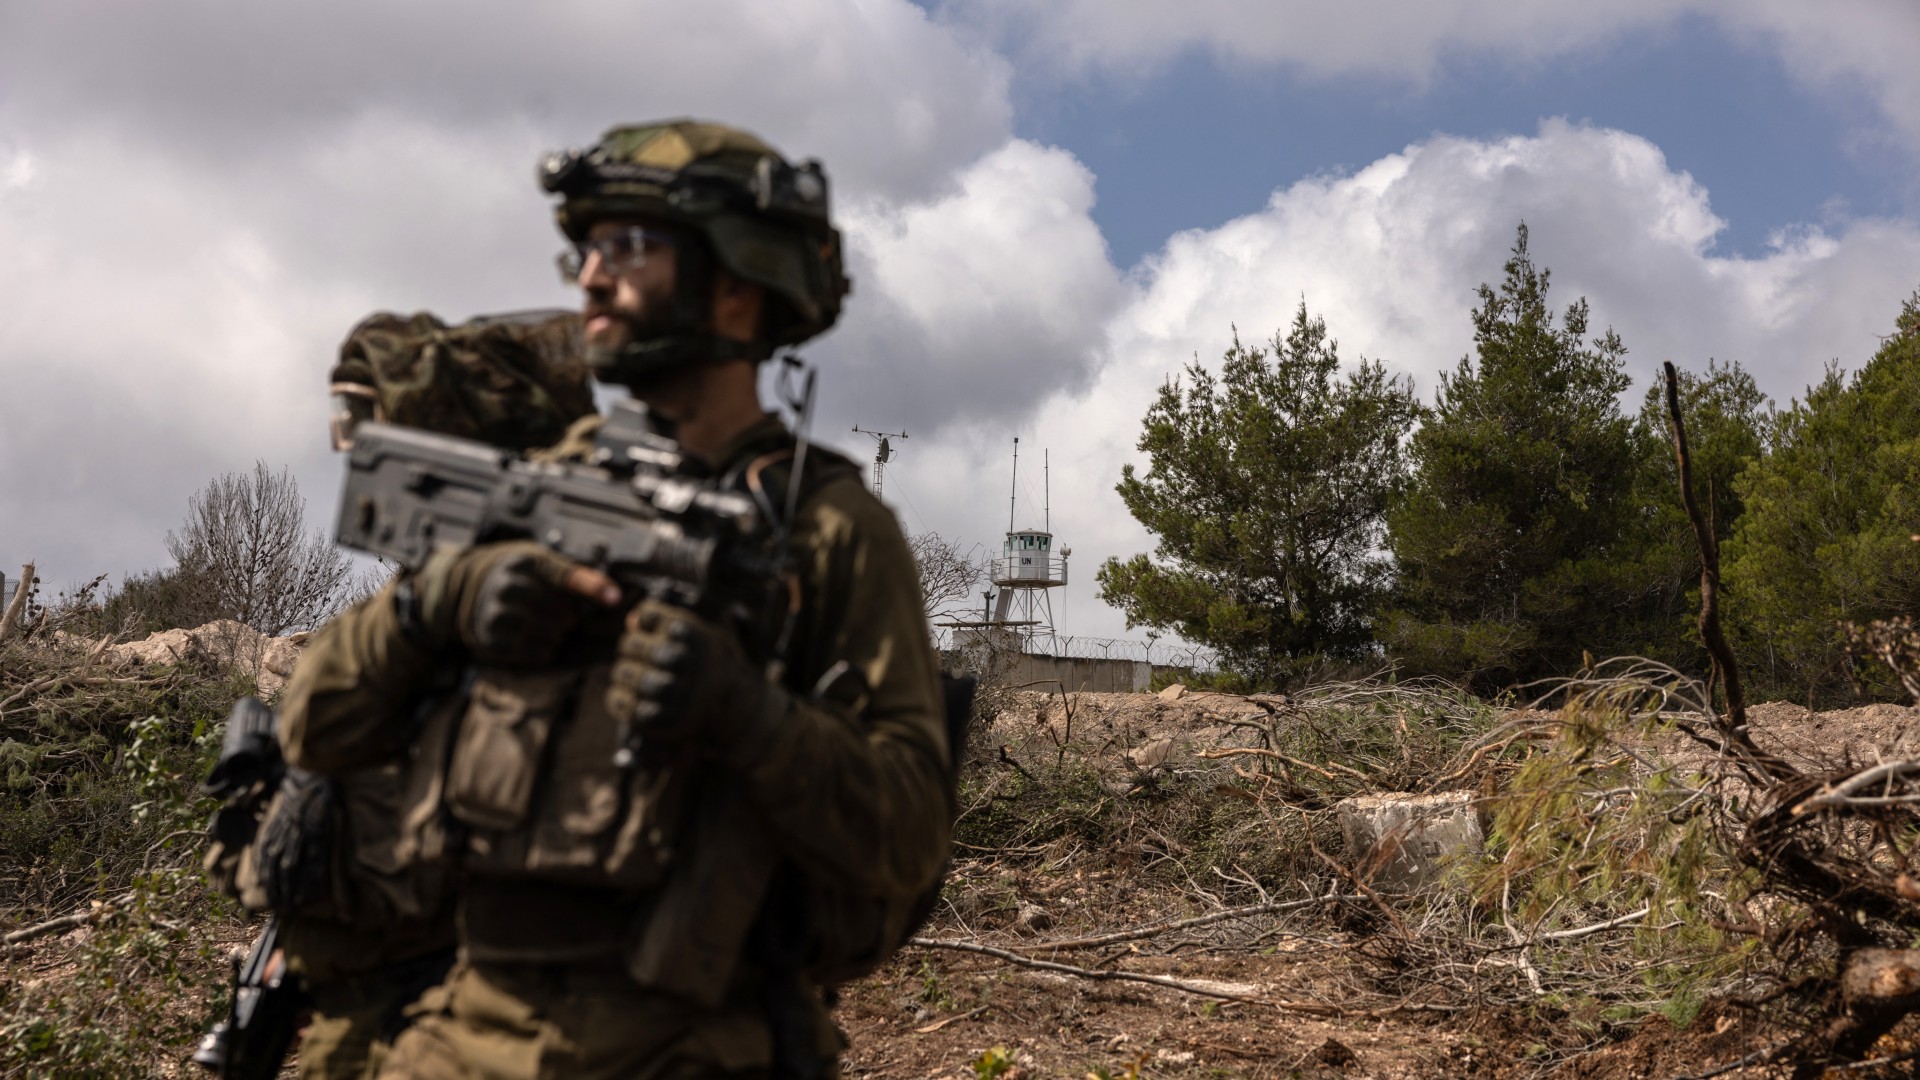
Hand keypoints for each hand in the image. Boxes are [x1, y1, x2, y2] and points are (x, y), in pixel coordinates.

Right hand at [412, 540, 620, 665]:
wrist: (465, 589)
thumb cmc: (515, 575)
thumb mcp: (538, 562)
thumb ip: (570, 575)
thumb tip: (613, 594)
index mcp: (527, 561)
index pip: (565, 574)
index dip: (592, 586)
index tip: (615, 597)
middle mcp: (509, 585)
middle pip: (561, 612)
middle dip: (569, 619)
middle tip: (563, 617)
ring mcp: (497, 612)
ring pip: (548, 635)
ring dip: (556, 637)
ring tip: (548, 629)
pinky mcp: (490, 638)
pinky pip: (531, 653)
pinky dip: (541, 651)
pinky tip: (535, 640)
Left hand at [606, 599, 777, 750]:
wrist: (727, 705)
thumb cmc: (702, 662)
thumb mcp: (694, 635)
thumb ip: (664, 621)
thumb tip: (632, 620)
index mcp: (694, 636)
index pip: (649, 615)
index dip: (646, 621)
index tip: (653, 629)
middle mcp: (684, 662)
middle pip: (631, 644)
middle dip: (630, 648)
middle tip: (637, 654)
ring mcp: (673, 691)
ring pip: (624, 672)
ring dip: (623, 674)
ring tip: (633, 676)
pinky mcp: (663, 718)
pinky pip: (624, 703)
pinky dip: (619, 699)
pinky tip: (627, 696)